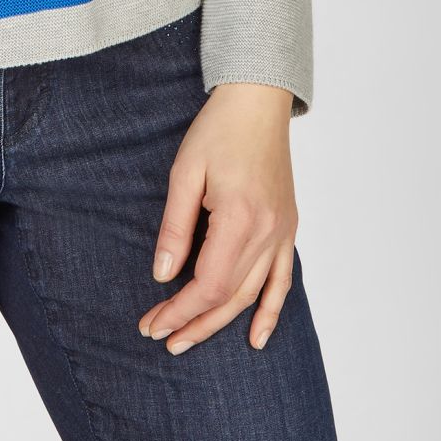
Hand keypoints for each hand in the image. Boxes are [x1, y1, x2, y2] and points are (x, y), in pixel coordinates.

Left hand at [137, 83, 297, 355]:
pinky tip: (256, 337)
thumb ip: (175, 227)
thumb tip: (162, 274)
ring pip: (253, 294)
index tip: (152, 323)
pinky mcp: (288, 228)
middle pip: (229, 296)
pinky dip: (272, 311)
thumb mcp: (185, 173)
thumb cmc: (219, 130)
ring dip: (221, 322)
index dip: (179, 310)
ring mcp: (282, 232)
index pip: (207, 284)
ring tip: (190, 339)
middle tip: (162, 338)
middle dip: (193, 322)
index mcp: (240, 218)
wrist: (258, 102)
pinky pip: (283, 280)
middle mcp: (267, 232)